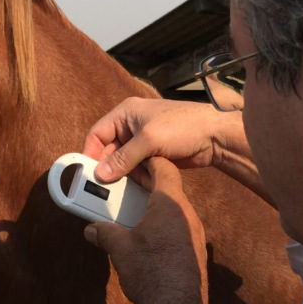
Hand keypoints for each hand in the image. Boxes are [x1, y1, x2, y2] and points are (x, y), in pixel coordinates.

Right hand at [83, 97, 242, 182]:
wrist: (216, 136)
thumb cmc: (184, 126)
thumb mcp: (149, 140)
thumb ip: (124, 157)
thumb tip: (102, 173)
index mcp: (126, 113)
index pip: (97, 133)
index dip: (90, 153)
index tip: (87, 173)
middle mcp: (132, 126)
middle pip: (109, 150)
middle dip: (107, 167)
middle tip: (102, 187)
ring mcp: (143, 142)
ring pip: (123, 162)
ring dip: (122, 175)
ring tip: (118, 189)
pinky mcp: (154, 155)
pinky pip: (137, 169)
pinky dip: (135, 178)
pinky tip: (135, 188)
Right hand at [83, 157, 208, 303]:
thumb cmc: (150, 269)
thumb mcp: (120, 248)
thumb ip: (105, 233)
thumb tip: (91, 230)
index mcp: (170, 204)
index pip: (164, 169)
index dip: (149, 162)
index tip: (136, 161)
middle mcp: (188, 216)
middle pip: (170, 192)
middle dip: (149, 190)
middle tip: (130, 188)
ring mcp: (195, 237)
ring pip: (176, 215)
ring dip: (157, 213)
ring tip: (137, 219)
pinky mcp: (196, 256)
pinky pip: (180, 234)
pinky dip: (165, 232)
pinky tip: (150, 246)